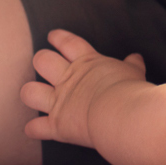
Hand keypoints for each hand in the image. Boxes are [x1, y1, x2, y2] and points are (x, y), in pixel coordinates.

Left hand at [21, 29, 150, 149]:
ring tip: (35, 94)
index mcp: (87, 63)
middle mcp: (68, 79)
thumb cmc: (130, 90)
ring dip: (31, 93)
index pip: (68, 43)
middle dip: (41, 61)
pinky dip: (34, 129)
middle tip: (43, 64)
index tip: (52, 36)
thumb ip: (132, 64)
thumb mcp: (134, 72)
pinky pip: (35, 127)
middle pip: (42, 60)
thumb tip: (135, 57)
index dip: (58, 38)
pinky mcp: (56, 125)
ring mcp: (59, 102)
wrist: (120, 114)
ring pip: (29, 92)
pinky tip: (35, 129)